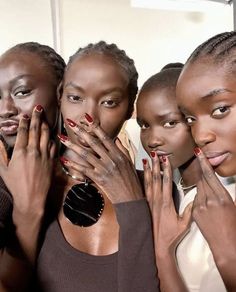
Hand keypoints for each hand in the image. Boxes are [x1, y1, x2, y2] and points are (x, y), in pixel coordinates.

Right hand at [0, 106, 55, 219]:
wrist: (31, 198)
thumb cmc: (15, 185)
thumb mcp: (3, 169)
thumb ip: (1, 153)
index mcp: (20, 152)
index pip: (23, 132)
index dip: (24, 121)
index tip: (25, 115)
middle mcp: (33, 151)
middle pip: (35, 130)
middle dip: (36, 117)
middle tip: (38, 108)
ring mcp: (44, 156)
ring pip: (46, 135)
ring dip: (45, 125)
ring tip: (44, 118)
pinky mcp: (52, 161)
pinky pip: (53, 146)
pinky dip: (52, 139)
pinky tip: (52, 135)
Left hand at [58, 116, 143, 203]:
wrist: (132, 199)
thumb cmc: (132, 181)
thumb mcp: (130, 162)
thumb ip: (123, 149)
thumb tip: (116, 139)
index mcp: (118, 154)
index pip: (105, 137)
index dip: (95, 127)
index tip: (87, 118)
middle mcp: (111, 159)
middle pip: (93, 142)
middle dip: (81, 131)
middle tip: (71, 123)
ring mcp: (104, 169)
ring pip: (86, 154)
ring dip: (73, 145)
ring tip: (63, 138)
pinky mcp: (99, 179)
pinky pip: (84, 170)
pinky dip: (74, 165)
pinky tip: (65, 160)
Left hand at [143, 153, 191, 257]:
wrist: (156, 245)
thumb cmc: (171, 235)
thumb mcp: (183, 224)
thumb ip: (188, 212)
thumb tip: (193, 200)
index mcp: (166, 203)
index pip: (166, 182)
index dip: (166, 170)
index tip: (166, 160)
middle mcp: (156, 200)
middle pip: (156, 179)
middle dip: (155, 165)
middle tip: (155, 154)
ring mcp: (149, 202)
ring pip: (148, 182)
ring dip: (147, 170)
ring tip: (146, 159)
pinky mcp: (145, 205)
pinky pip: (144, 189)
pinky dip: (142, 180)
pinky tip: (141, 173)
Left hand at [193, 148, 235, 262]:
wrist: (227, 246)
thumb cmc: (234, 226)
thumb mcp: (232, 206)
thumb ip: (221, 193)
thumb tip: (214, 183)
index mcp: (222, 197)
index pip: (210, 175)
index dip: (203, 162)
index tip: (197, 152)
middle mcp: (209, 200)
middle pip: (201, 179)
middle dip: (200, 170)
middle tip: (198, 160)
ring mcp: (200, 207)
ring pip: (198, 188)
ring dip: (199, 183)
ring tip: (203, 186)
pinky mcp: (194, 213)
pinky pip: (195, 199)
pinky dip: (199, 195)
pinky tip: (204, 200)